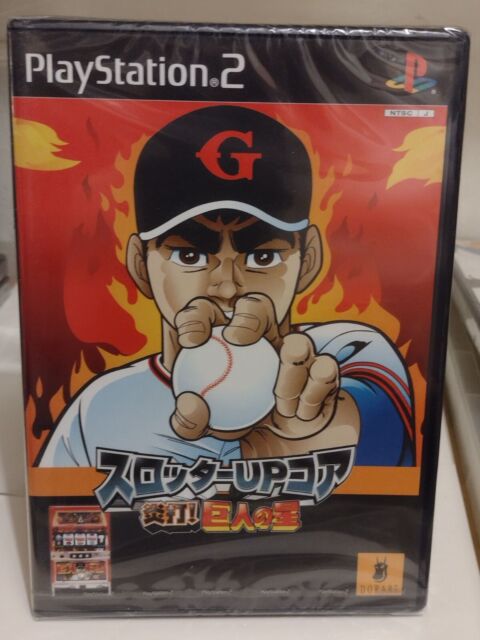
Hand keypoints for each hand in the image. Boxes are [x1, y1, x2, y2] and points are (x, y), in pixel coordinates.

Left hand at [170, 294, 358, 454]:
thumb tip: (191, 402)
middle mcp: (262, 336)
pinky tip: (302, 414)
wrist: (279, 446)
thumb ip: (188, 421)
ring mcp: (295, 350)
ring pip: (298, 342)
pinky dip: (311, 395)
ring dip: (290, 372)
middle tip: (235, 339)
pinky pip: (325, 370)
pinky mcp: (323, 369)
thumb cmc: (235, 423)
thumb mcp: (203, 427)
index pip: (207, 312)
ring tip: (282, 406)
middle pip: (257, 306)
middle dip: (247, 315)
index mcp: (225, 337)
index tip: (191, 341)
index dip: (196, 317)